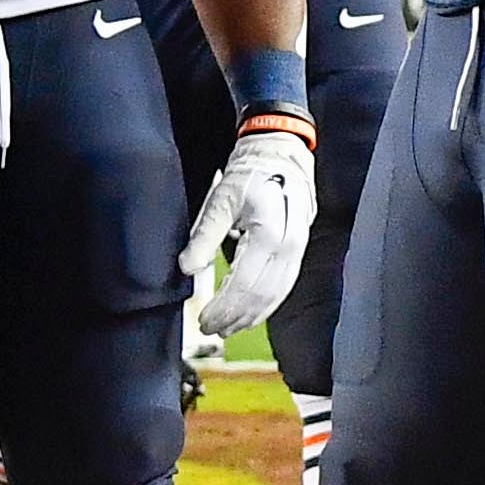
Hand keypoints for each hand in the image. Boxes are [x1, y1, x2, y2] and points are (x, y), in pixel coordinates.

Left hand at [179, 126, 317, 337]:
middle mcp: (289, 246)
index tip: (204, 319)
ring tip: (226, 328)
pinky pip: (282, 287)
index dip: (224, 307)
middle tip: (210, 328)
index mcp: (270, 233)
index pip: (245, 284)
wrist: (281, 156)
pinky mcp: (298, 253)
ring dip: (250, 316)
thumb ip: (203, 235)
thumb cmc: (250, 174)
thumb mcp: (221, 199)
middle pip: (261, 296)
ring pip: (275, 296)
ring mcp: (297, 251)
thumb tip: (187, 267)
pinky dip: (264, 305)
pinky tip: (248, 314)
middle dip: (234, 317)